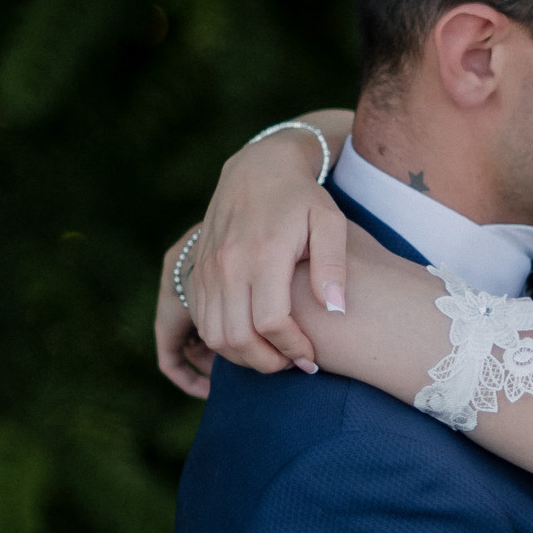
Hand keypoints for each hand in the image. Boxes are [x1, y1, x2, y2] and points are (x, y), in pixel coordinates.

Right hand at [152, 129, 350, 396]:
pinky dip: (222, 341)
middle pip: (237, 337)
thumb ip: (333, 264)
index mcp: (264, 252)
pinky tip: (252, 339)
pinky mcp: (197, 271)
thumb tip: (335, 308)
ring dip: (242, 357)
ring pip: (213, 335)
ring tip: (274, 356)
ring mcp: (207, 268)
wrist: (258, 168)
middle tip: (292, 364)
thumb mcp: (330, 222)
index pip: (272, 322)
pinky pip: (201, 320)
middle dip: (266, 363)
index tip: (311, 358)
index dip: (293, 349)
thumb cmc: (303, 198)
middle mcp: (228, 262)